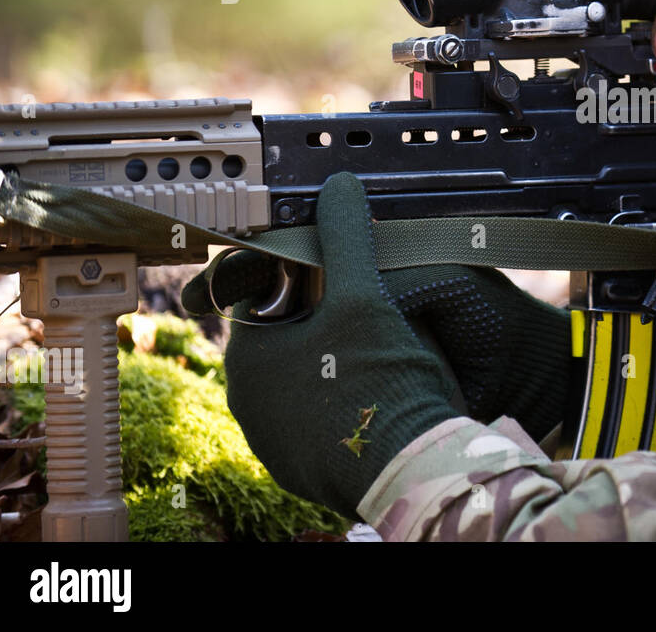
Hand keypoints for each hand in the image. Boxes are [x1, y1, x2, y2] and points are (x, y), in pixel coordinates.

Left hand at [185, 224, 573, 445]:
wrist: (408, 470)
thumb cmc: (379, 381)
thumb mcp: (364, 295)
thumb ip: (346, 236)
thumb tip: (339, 185)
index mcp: (249, 355)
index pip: (266, 294)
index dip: (307, 275)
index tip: (341, 273)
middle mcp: (247, 402)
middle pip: (285, 337)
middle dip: (320, 320)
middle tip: (368, 312)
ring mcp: (271, 441)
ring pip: (299, 379)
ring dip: (330, 361)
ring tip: (379, 353)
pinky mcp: (298, 468)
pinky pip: (313, 418)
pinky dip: (338, 401)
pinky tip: (375, 394)